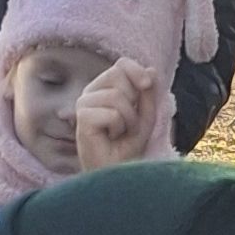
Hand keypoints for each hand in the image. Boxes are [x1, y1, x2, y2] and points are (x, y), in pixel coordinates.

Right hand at [75, 55, 161, 169]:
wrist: (117, 170)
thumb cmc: (127, 145)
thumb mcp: (145, 115)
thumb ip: (148, 93)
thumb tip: (152, 69)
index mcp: (104, 87)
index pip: (121, 64)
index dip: (136, 70)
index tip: (147, 84)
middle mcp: (91, 92)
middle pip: (117, 74)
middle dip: (133, 99)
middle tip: (128, 121)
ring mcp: (83, 103)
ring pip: (116, 96)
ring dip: (128, 118)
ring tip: (120, 132)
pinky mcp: (82, 117)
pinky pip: (112, 113)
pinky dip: (119, 127)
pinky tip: (110, 137)